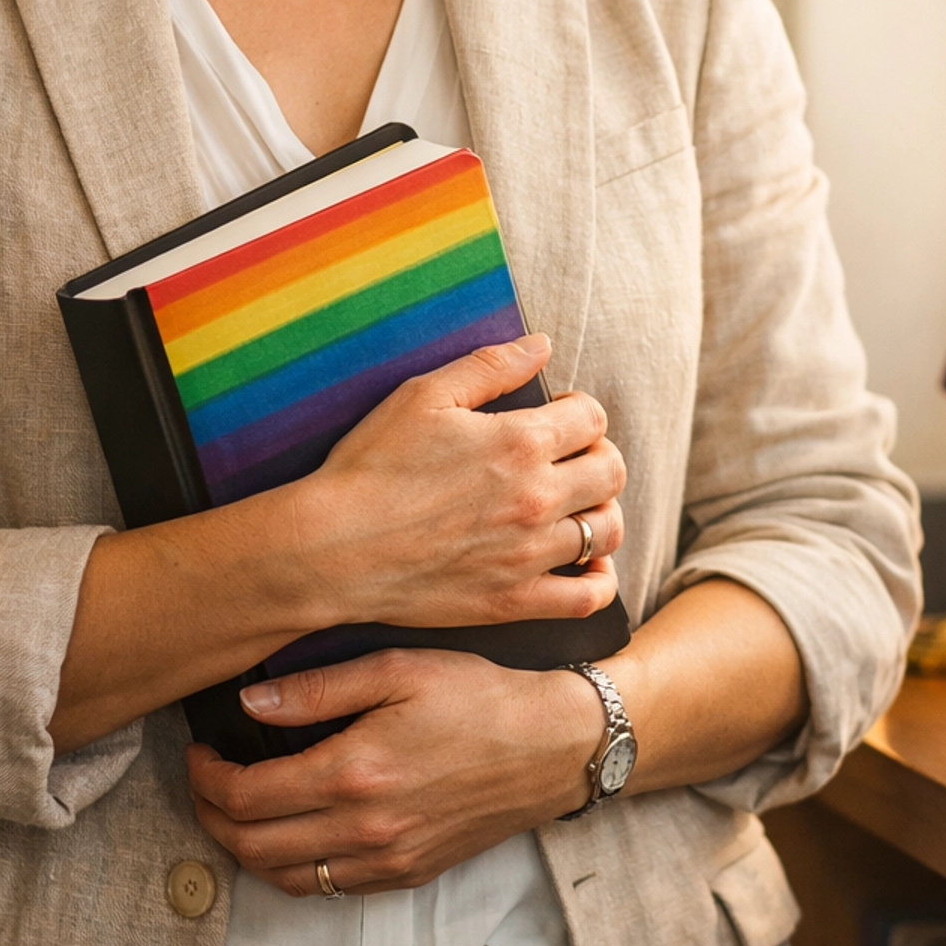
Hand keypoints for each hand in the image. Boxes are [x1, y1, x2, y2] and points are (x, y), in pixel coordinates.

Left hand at [186, 649, 606, 894]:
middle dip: (210, 817)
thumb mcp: (399, 668)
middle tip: (203, 781)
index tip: (199, 751)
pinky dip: (290, 868)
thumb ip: (319, 689)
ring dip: (243, 851)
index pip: (247, 797)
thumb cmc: (479, 696)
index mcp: (354, 773)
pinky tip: (289, 832)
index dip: (207, 777)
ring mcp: (386, 861)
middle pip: (252, 848)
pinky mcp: (406, 874)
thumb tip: (249, 701)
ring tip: (234, 809)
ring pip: (283, 879)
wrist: (552, 747)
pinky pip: (327, 888)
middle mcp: (364, 830)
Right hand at [293, 335, 624, 633]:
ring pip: (606, 529)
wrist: (334, 548)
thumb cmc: (371, 466)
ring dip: (601, 510)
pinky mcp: (515, 600)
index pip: (593, 419)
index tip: (559, 416)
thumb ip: (490, 366)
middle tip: (570, 457)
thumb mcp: (423, 395)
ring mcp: (530, 555)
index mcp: (520, 442)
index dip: (580, 411)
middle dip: (598, 455)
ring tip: (576, 504)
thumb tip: (543, 345)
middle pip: (610, 471)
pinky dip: (600, 577)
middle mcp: (536, 498)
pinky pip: (588, 596)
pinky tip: (585, 561)